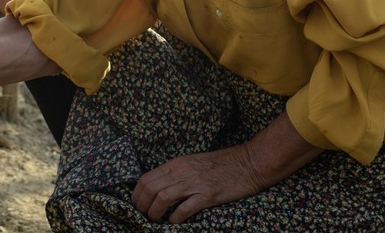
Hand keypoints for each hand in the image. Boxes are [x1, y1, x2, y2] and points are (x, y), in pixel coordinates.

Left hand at [131, 145, 264, 223]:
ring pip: (163, 198)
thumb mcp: (192, 162)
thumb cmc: (220, 164)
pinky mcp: (209, 195)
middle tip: (143, 216)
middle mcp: (182, 172)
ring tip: (155, 220)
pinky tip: (174, 222)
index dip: (137, 194)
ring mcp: (195, 183)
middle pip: (150, 189)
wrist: (247, 163)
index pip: (146, 178)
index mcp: (176, 164)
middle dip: (142, 205)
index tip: (137, 205)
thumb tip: (158, 187)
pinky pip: (185, 209)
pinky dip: (175, 218)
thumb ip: (175, 173)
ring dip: (155, 212)